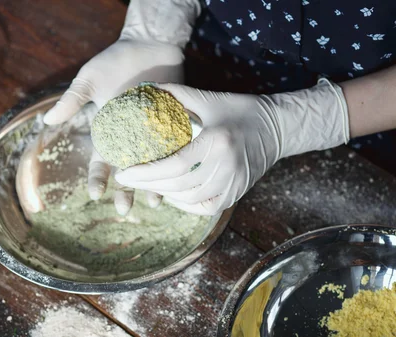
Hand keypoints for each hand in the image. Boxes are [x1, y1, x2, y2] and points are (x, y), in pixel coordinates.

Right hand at [47, 40, 182, 213]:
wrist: (148, 44)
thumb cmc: (115, 61)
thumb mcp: (90, 79)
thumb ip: (73, 99)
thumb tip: (48, 119)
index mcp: (109, 133)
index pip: (100, 162)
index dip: (96, 178)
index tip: (95, 192)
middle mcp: (131, 139)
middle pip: (127, 172)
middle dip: (125, 191)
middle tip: (124, 209)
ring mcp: (154, 135)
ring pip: (152, 167)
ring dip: (152, 185)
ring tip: (154, 202)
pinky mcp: (175, 126)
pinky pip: (175, 150)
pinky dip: (175, 164)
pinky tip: (178, 178)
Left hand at [116, 80, 349, 214]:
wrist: (278, 128)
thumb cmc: (240, 109)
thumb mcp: (209, 98)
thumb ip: (177, 94)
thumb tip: (146, 88)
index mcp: (217, 142)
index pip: (174, 165)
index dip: (145, 172)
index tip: (122, 172)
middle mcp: (226, 167)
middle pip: (178, 185)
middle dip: (147, 184)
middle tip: (125, 179)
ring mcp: (233, 184)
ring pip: (189, 199)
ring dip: (163, 193)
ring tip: (144, 184)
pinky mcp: (236, 194)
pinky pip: (204, 207)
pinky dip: (184, 204)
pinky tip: (170, 193)